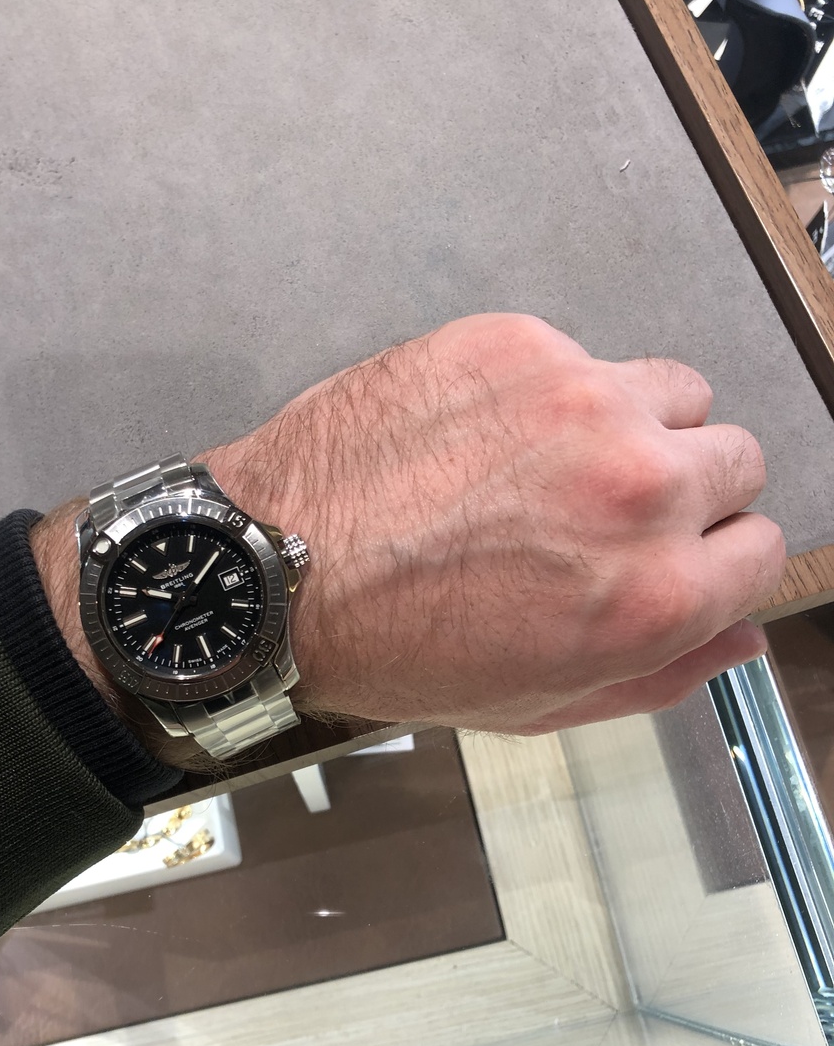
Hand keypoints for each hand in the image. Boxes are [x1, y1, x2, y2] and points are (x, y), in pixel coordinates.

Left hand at [202, 313, 783, 734]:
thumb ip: (662, 672)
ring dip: (636, 427)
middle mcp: (637, 487)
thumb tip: (740, 636)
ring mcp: (580, 400)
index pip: (765, 549)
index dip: (716, 561)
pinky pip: (584, 357)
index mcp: (654, 593)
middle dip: (687, 493)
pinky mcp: (519, 344)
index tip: (674, 559)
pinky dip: (554, 392)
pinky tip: (489, 434)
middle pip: (737, 459)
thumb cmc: (398, 648)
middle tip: (606, 514)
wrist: (279, 569)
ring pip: (675, 393)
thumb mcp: (542, 702)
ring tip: (554, 464)